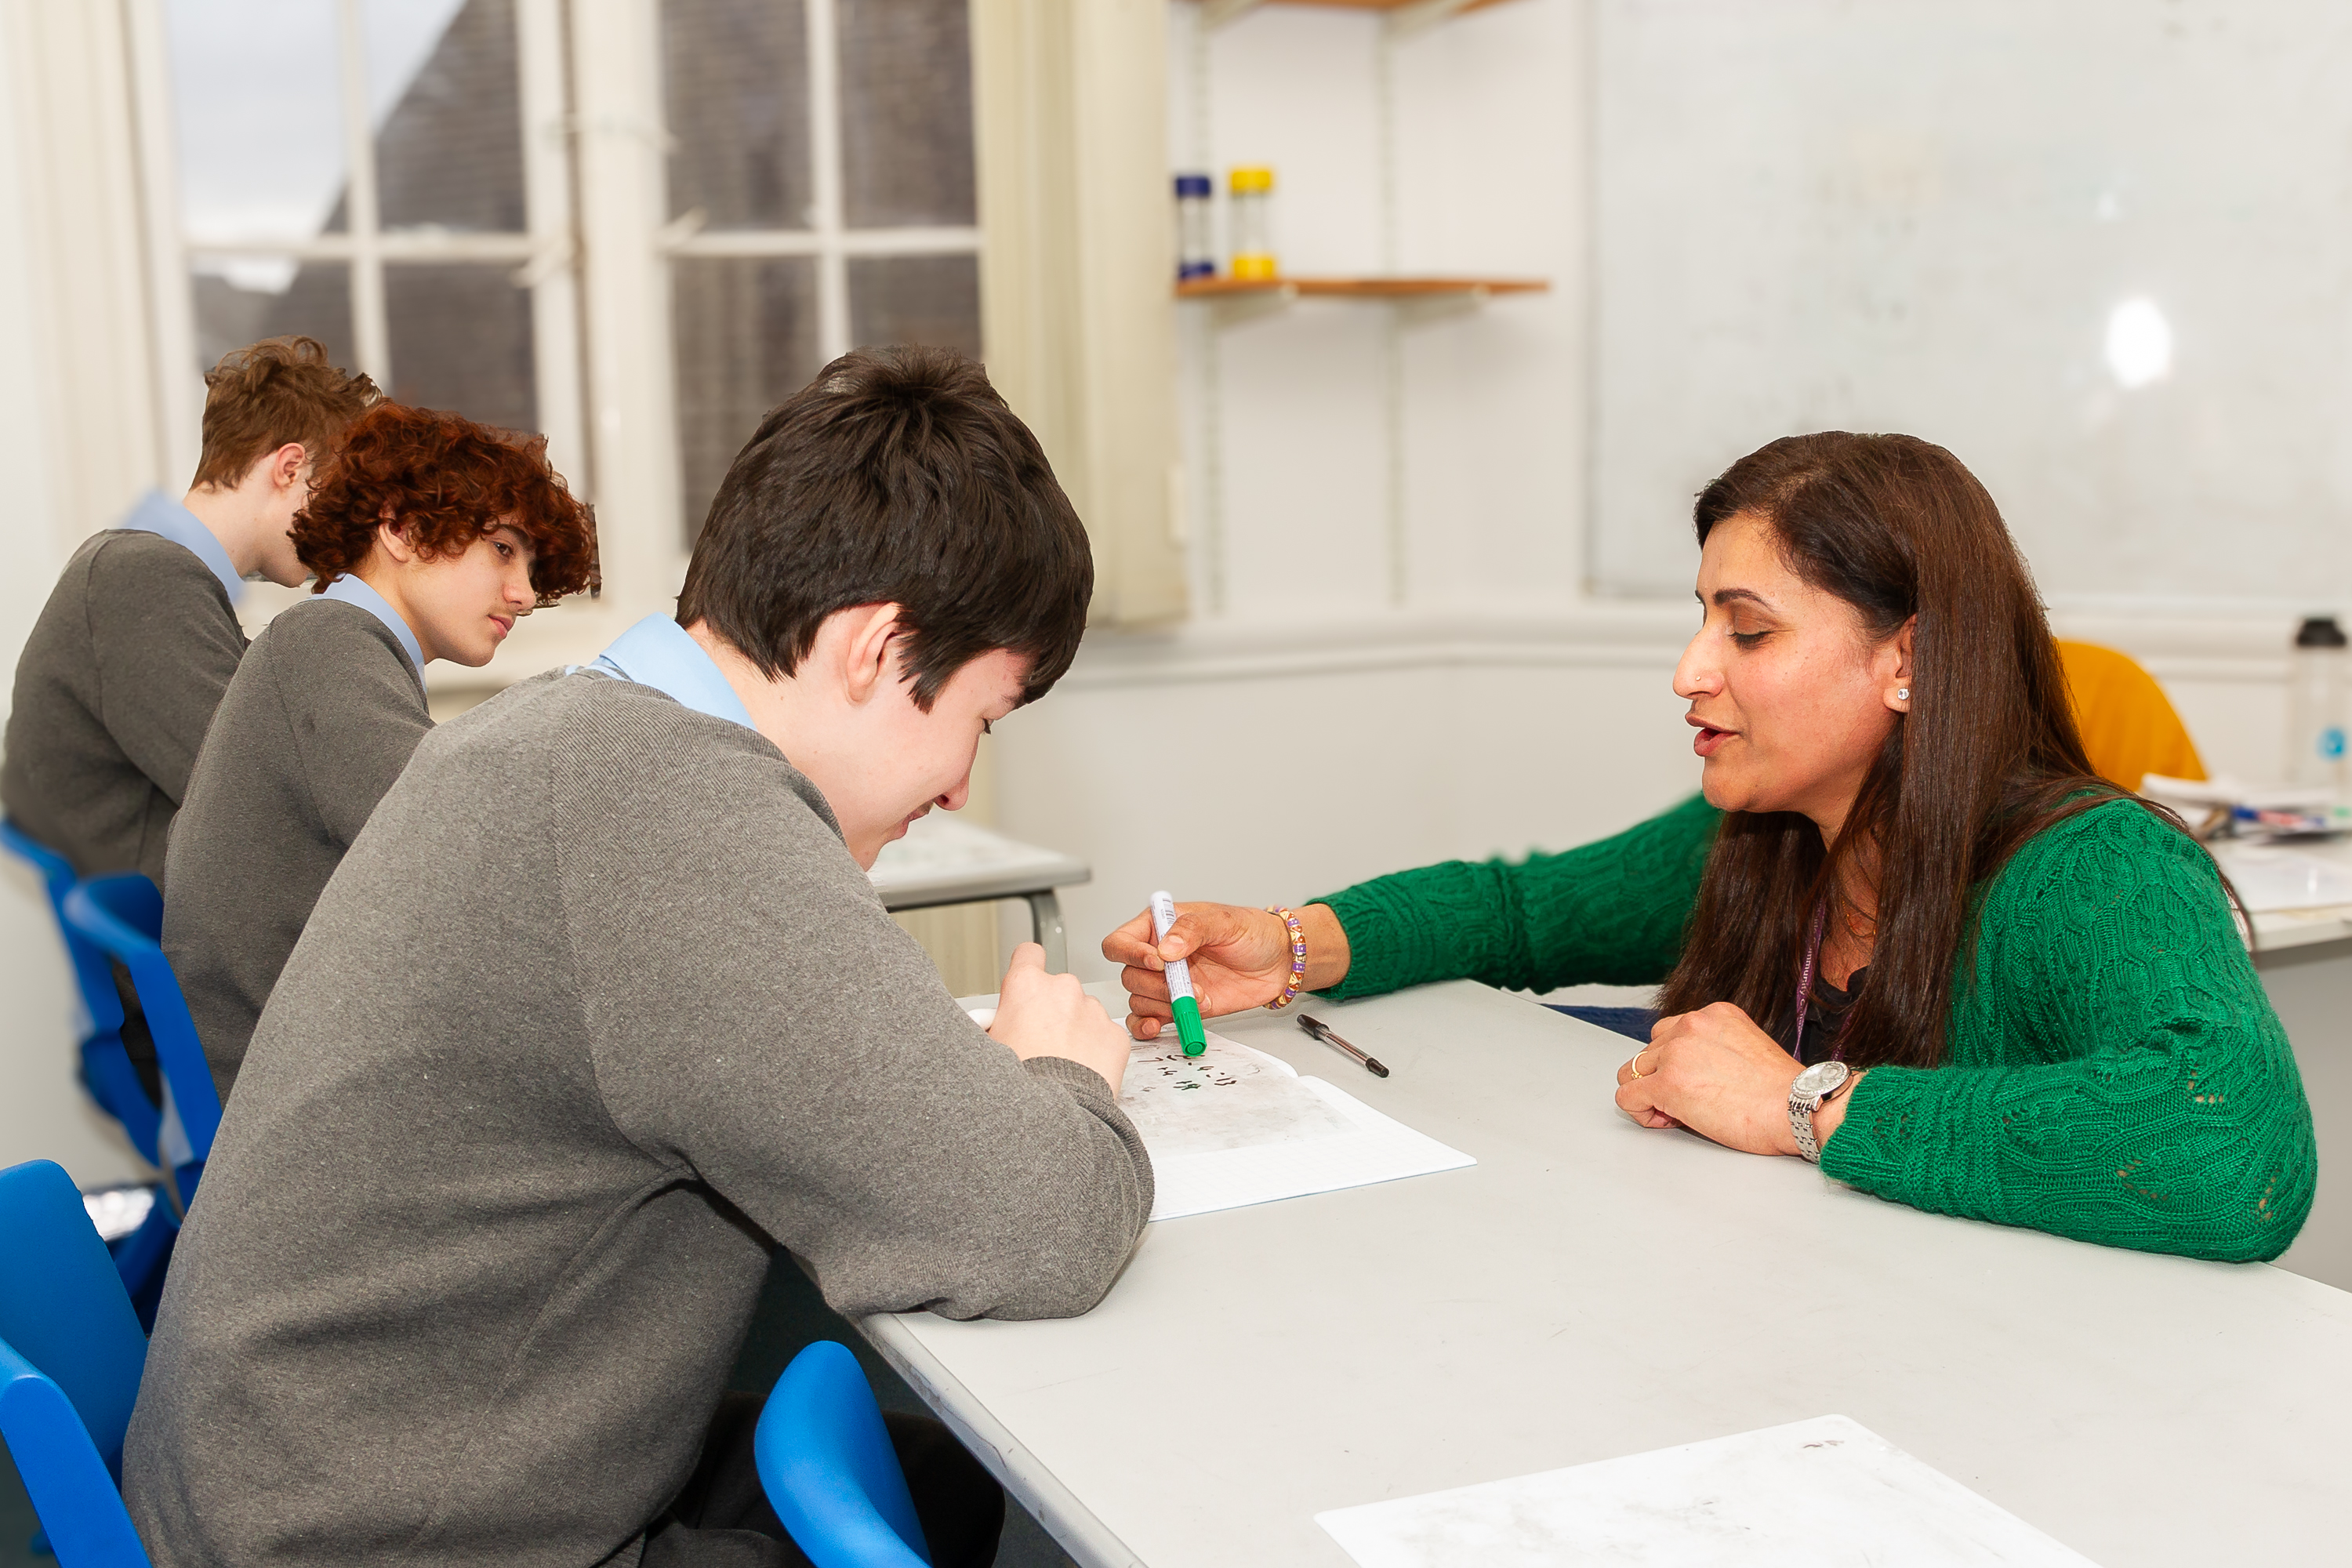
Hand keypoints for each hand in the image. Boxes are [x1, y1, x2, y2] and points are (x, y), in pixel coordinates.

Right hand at [987, 943, 1131, 1094]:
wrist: (1051, 1117)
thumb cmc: (1017, 1084)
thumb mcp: (984, 1047)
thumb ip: (988, 1026)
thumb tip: (983, 1025)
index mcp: (1026, 986)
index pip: (1028, 954)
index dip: (1026, 968)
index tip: (1026, 984)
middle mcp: (1063, 989)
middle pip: (1058, 989)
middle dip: (1051, 1009)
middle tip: (1039, 1043)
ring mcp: (1093, 1010)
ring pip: (1084, 1013)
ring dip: (1075, 1030)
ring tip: (1061, 1064)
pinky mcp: (1116, 1035)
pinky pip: (1105, 1036)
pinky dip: (1097, 1050)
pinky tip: (1082, 1072)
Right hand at [1101, 901, 1350, 1039]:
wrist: (1278, 963)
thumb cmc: (1252, 932)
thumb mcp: (1224, 921)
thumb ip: (1193, 929)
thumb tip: (1165, 949)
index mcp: (1159, 927)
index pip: (1121, 942)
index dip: (1131, 954)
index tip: (1159, 962)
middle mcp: (1157, 956)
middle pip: (1128, 976)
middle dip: (1155, 985)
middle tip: (1187, 984)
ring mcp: (1167, 983)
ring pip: (1138, 999)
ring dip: (1163, 1004)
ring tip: (1197, 998)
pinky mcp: (1179, 1006)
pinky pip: (1148, 1019)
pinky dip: (1147, 1026)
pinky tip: (1157, 1027)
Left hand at [1613, 1001, 1845, 1157]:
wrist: (1798, 1108)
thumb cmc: (1783, 1092)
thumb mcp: (1747, 1048)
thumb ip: (1713, 1049)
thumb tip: (1689, 1073)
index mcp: (1713, 1013)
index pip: (1671, 1032)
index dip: (1677, 1063)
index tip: (1695, 1084)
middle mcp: (1691, 1025)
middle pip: (1650, 1051)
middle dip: (1662, 1077)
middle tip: (1687, 1103)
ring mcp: (1676, 1052)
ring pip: (1633, 1071)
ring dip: (1649, 1093)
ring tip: (1677, 1113)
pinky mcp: (1667, 1083)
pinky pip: (1627, 1095)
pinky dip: (1639, 1111)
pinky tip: (1665, 1120)